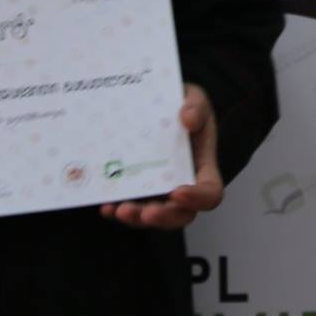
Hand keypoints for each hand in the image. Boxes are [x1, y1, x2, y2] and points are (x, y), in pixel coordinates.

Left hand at [101, 84, 223, 230]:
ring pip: (150, 216)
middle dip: (162, 217)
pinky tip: (106, 206)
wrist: (158, 105)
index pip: (209, 193)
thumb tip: (188, 119)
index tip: (179, 192)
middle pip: (179, 215)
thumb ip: (197, 106)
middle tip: (146, 213)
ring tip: (119, 210)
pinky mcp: (135, 190)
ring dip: (136, 218)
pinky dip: (116, 210)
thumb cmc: (182, 106)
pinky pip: (127, 207)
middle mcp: (182, 186)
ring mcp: (157, 191)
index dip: (197, 198)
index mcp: (202, 168)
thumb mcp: (194, 98)